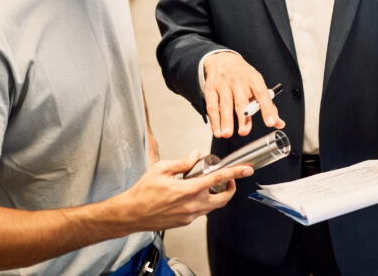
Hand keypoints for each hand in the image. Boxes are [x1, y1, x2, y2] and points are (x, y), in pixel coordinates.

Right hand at [122, 150, 252, 231]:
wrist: (131, 214)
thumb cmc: (143, 193)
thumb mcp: (162, 169)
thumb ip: (183, 162)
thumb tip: (196, 155)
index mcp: (188, 190)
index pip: (219, 180)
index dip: (235, 173)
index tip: (247, 169)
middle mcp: (192, 205)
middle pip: (223, 199)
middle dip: (231, 188)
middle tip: (229, 179)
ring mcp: (190, 216)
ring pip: (213, 206)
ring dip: (216, 195)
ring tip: (207, 184)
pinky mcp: (185, 222)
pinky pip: (202, 211)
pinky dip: (204, 201)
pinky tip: (193, 193)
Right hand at [203, 52, 284, 137]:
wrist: (223, 59)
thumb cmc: (243, 76)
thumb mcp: (258, 85)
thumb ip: (268, 106)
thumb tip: (279, 123)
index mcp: (254, 80)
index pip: (263, 95)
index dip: (267, 109)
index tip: (270, 122)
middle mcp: (239, 82)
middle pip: (241, 101)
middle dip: (243, 118)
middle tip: (243, 132)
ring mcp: (224, 85)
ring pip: (225, 104)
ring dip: (226, 121)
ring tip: (227, 134)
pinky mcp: (211, 89)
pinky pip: (212, 106)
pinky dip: (214, 119)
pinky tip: (217, 130)